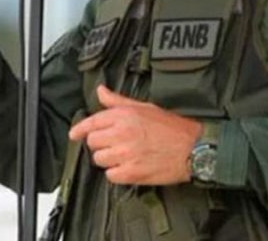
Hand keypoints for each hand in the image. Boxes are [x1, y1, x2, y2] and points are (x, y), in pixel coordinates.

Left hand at [68, 85, 202, 184]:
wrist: (193, 148)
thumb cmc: (172, 127)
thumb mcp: (144, 107)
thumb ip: (118, 101)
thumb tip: (100, 91)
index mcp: (124, 115)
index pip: (92, 123)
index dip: (80, 129)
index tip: (74, 134)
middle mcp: (122, 134)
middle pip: (93, 143)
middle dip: (101, 144)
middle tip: (115, 144)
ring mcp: (126, 154)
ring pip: (100, 160)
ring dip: (109, 159)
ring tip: (125, 155)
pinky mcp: (132, 173)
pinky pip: (111, 176)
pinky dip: (117, 174)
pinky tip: (129, 167)